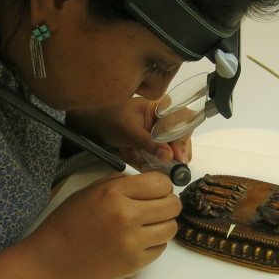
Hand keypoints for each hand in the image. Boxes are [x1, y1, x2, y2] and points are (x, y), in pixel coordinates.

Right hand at [25, 171, 181, 278]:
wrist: (53, 260)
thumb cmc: (68, 223)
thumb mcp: (89, 191)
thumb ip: (121, 183)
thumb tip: (149, 181)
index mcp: (114, 194)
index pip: (161, 183)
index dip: (162, 186)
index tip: (157, 190)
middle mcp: (126, 216)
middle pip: (172, 205)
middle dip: (168, 203)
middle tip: (157, 206)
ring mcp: (132, 242)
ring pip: (171, 228)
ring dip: (163, 224)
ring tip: (148, 224)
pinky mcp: (134, 263)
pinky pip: (161, 248)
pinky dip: (154, 243)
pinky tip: (139, 240)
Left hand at [68, 98, 192, 167]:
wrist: (95, 127)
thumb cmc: (111, 121)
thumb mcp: (129, 131)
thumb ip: (149, 143)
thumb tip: (169, 156)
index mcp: (160, 108)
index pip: (182, 120)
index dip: (184, 137)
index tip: (180, 155)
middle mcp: (163, 119)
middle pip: (181, 135)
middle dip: (179, 152)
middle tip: (177, 166)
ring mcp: (159, 131)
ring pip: (172, 146)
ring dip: (169, 158)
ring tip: (168, 169)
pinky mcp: (153, 142)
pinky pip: (161, 153)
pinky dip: (158, 161)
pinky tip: (155, 167)